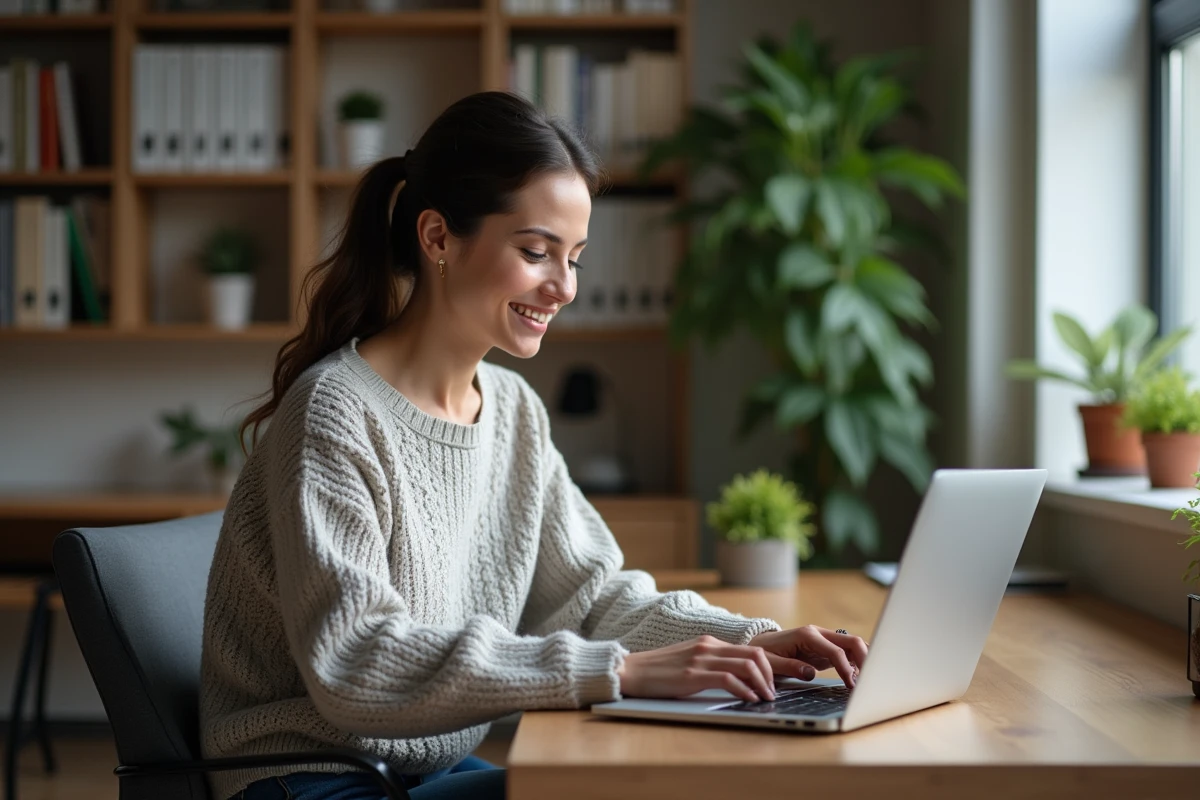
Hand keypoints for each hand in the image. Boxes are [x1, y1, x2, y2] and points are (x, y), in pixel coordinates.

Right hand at [616, 635, 779, 702]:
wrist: (629, 671)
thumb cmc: (658, 671)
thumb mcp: (689, 662)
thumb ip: (712, 665)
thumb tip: (738, 680)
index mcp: (709, 642)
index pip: (751, 648)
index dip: (771, 665)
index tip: (776, 682)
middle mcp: (708, 646)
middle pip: (756, 653)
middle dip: (772, 674)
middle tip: (773, 693)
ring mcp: (700, 658)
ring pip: (747, 664)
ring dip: (762, 683)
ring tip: (765, 699)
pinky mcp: (692, 674)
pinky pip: (728, 679)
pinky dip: (744, 690)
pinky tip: (748, 700)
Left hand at [748, 625, 868, 688]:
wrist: (758, 644)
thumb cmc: (763, 653)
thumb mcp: (770, 661)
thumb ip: (790, 666)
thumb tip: (810, 674)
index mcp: (806, 635)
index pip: (835, 651)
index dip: (846, 668)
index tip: (852, 685)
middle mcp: (818, 633)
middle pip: (851, 641)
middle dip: (866, 659)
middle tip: (871, 682)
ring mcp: (824, 640)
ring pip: (853, 645)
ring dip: (864, 661)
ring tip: (868, 681)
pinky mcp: (826, 649)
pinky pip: (847, 654)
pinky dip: (857, 663)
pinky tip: (859, 678)